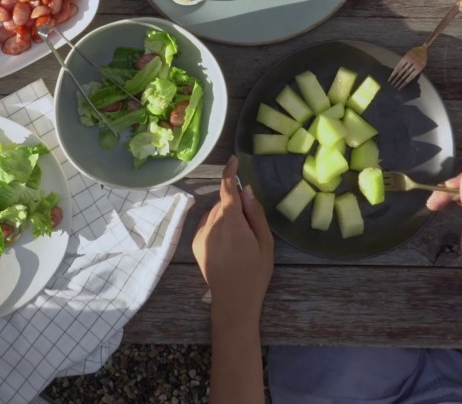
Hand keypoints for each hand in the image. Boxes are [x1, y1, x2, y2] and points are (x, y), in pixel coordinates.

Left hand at [192, 156, 273, 315]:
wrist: (233, 301)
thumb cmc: (255, 272)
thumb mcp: (265, 243)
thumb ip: (256, 214)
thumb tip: (247, 190)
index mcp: (231, 222)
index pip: (227, 189)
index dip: (230, 172)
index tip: (234, 160)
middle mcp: (211, 224)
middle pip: (223, 203)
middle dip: (235, 205)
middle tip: (250, 228)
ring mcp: (200, 234)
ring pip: (214, 213)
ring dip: (226, 216)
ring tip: (239, 240)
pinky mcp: (195, 244)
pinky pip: (207, 224)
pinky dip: (217, 226)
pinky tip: (228, 245)